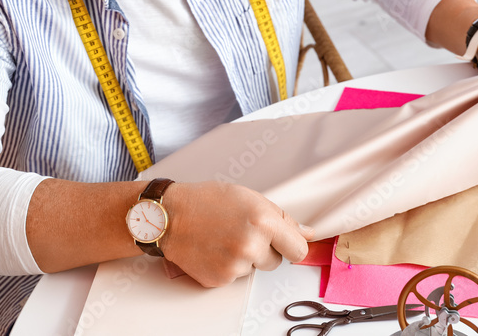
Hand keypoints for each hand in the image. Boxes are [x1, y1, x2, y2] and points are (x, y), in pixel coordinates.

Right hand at [158, 181, 313, 286]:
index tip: (289, 244)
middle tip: (243, 232)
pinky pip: (236, 277)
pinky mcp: (220, 279)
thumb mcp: (250, 198)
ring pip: (254, 268)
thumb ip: (282, 219)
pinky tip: (214, 249)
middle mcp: (251, 245)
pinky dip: (228, 266)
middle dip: (266, 250)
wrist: (169, 217)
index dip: (293, 246)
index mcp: (263, 221)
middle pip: (276, 261)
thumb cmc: (207, 202)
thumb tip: (307, 233)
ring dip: (245, 257)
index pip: (298, 249)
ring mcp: (235, 265)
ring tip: (224, 238)